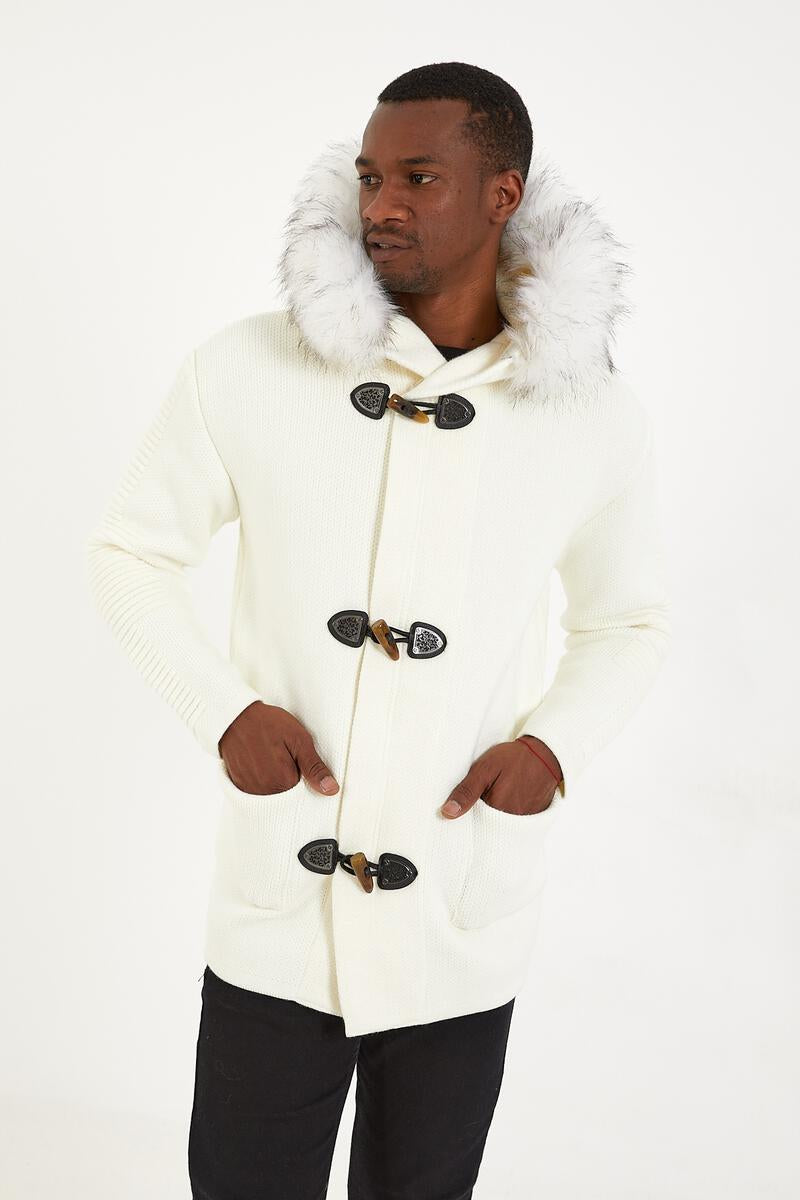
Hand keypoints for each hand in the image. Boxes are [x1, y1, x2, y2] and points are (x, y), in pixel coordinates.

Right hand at [218, 701, 338, 796]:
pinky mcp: (239, 785)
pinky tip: (260, 762)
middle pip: (288, 795)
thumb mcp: (299, 740)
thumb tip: (331, 790)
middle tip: (283, 755)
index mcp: (283, 782)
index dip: (305, 775)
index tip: (298, 760)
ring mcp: (249, 790)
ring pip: (273, 793)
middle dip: (291, 778)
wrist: (235, 716)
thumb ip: (314, 767)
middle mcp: (265, 791)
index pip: (305, 793)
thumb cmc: (268, 724)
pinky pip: (257, 791)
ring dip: (275, 779)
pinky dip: (262, 780)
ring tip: (271, 757)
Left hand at [440, 736, 560, 817]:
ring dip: (496, 812)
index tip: (469, 799)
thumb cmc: (513, 758)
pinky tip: (510, 796)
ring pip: (501, 823)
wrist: (545, 754)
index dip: (468, 810)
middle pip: (487, 823)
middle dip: (482, 812)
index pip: (472, 821)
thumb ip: (466, 791)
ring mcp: (524, 819)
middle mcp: (511, 820)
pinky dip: (509, 811)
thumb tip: (447, 812)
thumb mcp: (484, 769)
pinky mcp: (533, 817)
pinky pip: (515, 821)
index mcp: (495, 808)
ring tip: (499, 791)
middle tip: (487, 790)